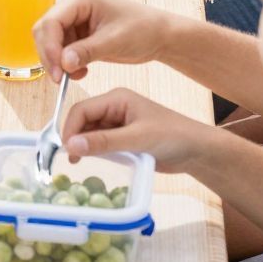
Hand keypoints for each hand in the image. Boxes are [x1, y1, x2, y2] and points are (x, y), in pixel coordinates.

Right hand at [34, 0, 168, 81]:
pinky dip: (66, 63)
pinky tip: (81, 71)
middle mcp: (73, 4)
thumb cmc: (142, 30)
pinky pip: (60, 49)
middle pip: (45, 31)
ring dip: (58, 62)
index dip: (50, 47)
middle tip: (60, 79)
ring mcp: (74, 19)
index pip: (52, 21)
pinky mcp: (77, 33)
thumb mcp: (114, 42)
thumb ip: (86, 51)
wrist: (158, 36)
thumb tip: (63, 63)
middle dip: (50, 56)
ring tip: (77, 74)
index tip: (59, 71)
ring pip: (50, 42)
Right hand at [60, 86, 218, 169]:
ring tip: (77, 163)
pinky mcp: (122, 137)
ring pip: (89, 132)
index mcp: (116, 98)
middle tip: (69, 160)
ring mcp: (118, 123)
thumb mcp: (137, 139)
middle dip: (74, 137)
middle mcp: (114, 107)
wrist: (197, 150)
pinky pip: (99, 142)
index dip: (70, 128)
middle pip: (83, 120)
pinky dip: (93, 151)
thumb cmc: (172, 137)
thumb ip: (104, 142)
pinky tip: (90, 161)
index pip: (82, 109)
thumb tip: (70, 146)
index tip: (65, 150)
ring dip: (83, 145)